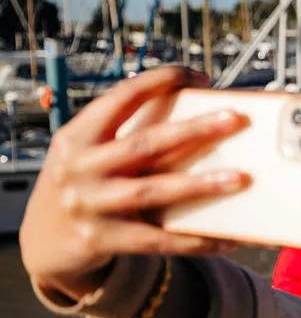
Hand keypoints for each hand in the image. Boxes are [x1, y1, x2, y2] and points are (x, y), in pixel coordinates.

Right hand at [19, 67, 249, 300]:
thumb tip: (201, 119)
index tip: (202, 76)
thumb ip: (128, 137)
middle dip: (193, 130)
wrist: (43, 241)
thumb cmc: (83, 185)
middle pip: (145, 143)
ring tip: (240, 178)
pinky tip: (228, 239)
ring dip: (199, 184)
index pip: (122, 97)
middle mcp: (79, 167)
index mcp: (77, 135)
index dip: (161, 82)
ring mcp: (88, 205)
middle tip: (235, 119)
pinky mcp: (100, 241)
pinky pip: (157, 241)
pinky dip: (195, 240)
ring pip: (152, 191)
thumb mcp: (88, 153)